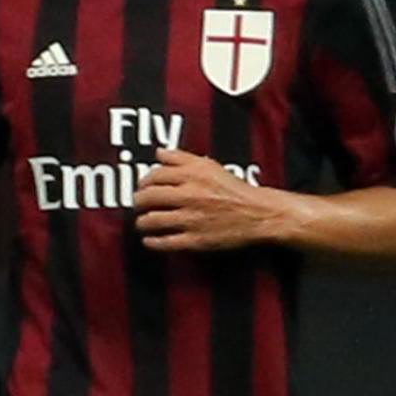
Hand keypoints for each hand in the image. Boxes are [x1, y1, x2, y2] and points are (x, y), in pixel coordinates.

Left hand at [135, 147, 290, 250]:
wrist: (258, 213)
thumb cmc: (233, 189)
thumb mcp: (210, 166)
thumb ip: (182, 157)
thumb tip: (159, 153)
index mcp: (193, 175)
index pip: (154, 176)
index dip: (143, 182)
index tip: (142, 187)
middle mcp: (190, 195)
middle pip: (148, 198)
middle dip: (138, 202)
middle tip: (138, 205)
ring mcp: (191, 219)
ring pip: (152, 221)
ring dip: (142, 222)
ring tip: (142, 223)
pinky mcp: (196, 240)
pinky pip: (165, 242)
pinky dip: (152, 242)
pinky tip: (149, 240)